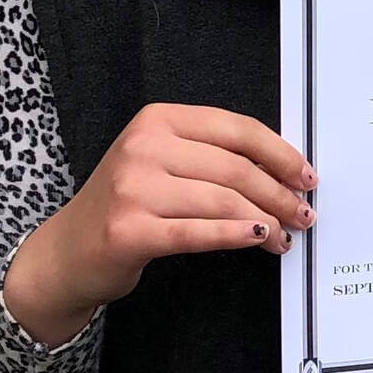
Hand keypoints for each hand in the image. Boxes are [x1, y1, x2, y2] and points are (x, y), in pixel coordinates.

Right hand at [4, 103, 315, 345]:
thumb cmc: (127, 204)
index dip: (279, 153)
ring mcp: (133, 187)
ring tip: (285, 236)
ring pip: (222, 201)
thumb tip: (283, 171)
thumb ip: (212, 157)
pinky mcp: (129, 230)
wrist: (67, 252)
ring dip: (265, 220)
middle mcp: (143, 146)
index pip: (236, 129)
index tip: (305, 175)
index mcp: (158, 120)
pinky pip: (198, 232)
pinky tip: (260, 239)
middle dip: (278, 193)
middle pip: (234, 168)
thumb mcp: (163, 162)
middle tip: (303, 213)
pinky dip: (236, 235)